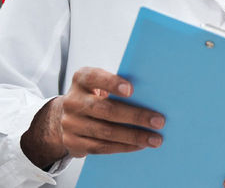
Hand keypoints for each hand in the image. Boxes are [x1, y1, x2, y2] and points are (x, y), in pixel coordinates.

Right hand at [20, 67, 165, 168]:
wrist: (65, 116)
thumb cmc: (93, 96)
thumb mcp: (99, 85)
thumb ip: (117, 87)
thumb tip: (151, 97)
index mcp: (81, 79)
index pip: (95, 77)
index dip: (112, 83)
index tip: (131, 90)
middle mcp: (72, 101)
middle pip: (106, 109)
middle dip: (135, 116)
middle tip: (158, 121)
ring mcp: (70, 123)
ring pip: (106, 132)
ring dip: (134, 136)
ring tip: (154, 139)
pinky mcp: (72, 142)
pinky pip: (101, 147)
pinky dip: (123, 147)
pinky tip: (139, 145)